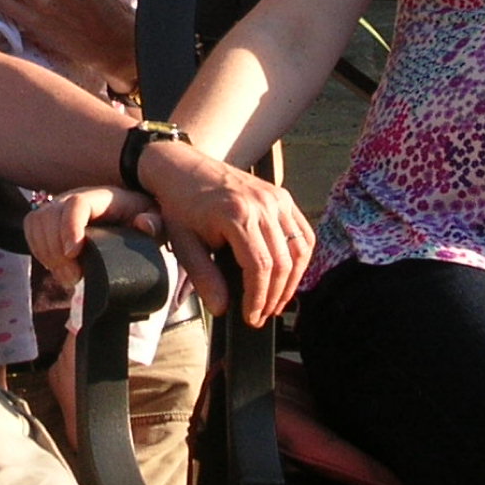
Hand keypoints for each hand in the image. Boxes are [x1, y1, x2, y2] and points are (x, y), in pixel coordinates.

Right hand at [24, 185, 161, 300]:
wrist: (130, 219)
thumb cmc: (144, 222)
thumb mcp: (157, 222)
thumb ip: (154, 223)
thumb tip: (143, 224)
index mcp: (103, 197)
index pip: (77, 204)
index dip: (70, 227)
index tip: (73, 254)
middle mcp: (77, 196)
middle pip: (50, 215)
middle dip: (56, 250)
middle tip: (75, 278)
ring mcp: (60, 205)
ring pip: (37, 221)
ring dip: (46, 253)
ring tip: (68, 276)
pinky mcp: (50, 217)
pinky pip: (31, 227)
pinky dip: (38, 249)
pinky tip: (55, 267)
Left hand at [136, 140, 313, 327]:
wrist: (182, 168)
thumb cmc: (180, 205)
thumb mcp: (183, 243)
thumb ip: (203, 277)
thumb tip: (221, 309)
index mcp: (236, 214)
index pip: (260, 266)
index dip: (258, 298)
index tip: (251, 317)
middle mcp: (262, 204)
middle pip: (283, 261)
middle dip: (275, 296)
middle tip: (263, 315)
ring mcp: (276, 197)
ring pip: (300, 248)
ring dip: (292, 281)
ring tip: (276, 301)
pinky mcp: (282, 195)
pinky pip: (303, 232)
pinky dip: (300, 258)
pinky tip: (287, 276)